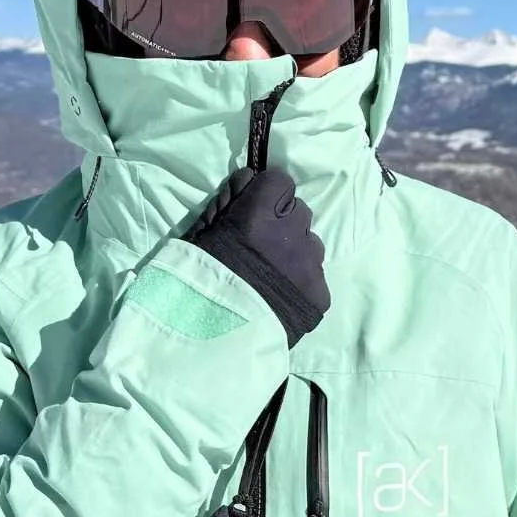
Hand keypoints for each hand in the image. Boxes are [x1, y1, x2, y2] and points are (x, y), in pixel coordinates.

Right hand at [186, 169, 328, 344]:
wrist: (211, 339)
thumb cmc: (195, 280)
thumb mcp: (200, 233)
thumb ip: (228, 202)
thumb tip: (249, 178)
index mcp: (259, 213)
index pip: (280, 181)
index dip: (267, 195)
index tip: (255, 210)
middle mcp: (292, 233)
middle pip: (299, 212)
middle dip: (283, 222)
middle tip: (262, 246)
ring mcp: (311, 264)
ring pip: (311, 244)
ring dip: (295, 251)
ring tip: (272, 275)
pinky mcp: (321, 293)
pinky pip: (316, 276)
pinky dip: (301, 282)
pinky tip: (281, 296)